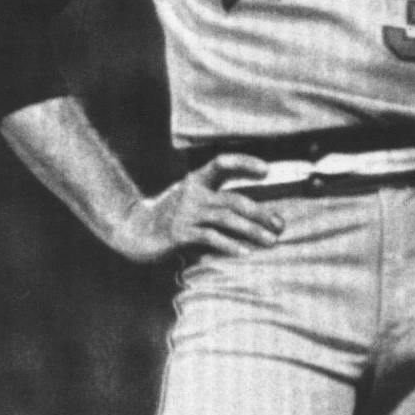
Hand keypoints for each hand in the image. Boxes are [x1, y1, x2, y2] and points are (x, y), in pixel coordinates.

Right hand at [111, 155, 284, 261]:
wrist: (134, 230)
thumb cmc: (172, 214)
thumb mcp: (192, 198)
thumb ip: (216, 197)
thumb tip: (257, 211)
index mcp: (197, 179)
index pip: (222, 162)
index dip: (244, 163)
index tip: (266, 170)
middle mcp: (193, 193)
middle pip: (234, 200)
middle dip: (261, 213)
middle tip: (280, 225)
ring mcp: (186, 213)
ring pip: (226, 219)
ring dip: (252, 230)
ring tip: (270, 240)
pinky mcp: (180, 233)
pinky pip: (210, 238)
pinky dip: (230, 245)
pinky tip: (245, 252)